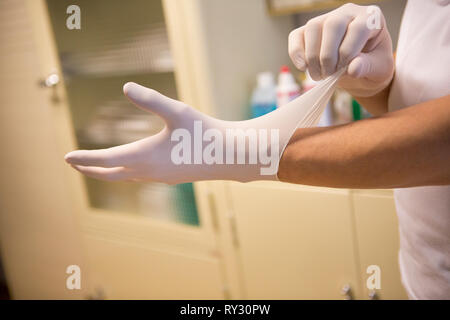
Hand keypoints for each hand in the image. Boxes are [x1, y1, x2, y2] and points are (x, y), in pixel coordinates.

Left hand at [64, 83, 280, 183]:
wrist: (228, 156)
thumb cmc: (204, 132)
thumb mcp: (177, 110)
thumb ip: (150, 99)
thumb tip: (125, 86)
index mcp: (145, 156)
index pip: (106, 159)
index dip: (85, 158)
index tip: (67, 157)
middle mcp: (148, 171)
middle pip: (111, 174)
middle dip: (91, 169)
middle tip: (74, 164)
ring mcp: (160, 178)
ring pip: (126, 178)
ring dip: (108, 172)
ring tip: (97, 167)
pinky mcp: (171, 178)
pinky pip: (140, 178)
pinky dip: (126, 174)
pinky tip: (131, 168)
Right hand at [288, 3, 393, 96]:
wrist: (359, 68)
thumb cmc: (373, 65)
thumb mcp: (379, 69)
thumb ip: (368, 67)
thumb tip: (352, 68)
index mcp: (370, 19)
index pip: (357, 28)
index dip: (349, 51)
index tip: (346, 69)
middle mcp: (348, 13)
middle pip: (332, 25)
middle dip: (328, 55)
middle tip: (330, 74)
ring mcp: (326, 19)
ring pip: (313, 28)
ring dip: (312, 57)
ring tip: (319, 75)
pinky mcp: (309, 30)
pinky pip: (296, 35)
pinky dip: (296, 52)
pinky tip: (303, 67)